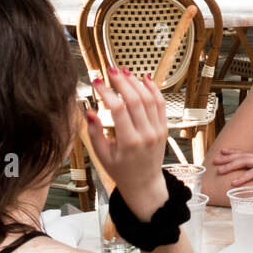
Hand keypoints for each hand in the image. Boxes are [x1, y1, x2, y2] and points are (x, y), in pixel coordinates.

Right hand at [88, 69, 169, 218]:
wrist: (144, 183)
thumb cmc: (120, 170)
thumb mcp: (102, 155)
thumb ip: (94, 133)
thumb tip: (89, 111)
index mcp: (129, 142)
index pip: (118, 110)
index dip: (106, 93)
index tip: (96, 82)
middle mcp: (146, 134)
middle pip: (135, 100)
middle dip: (122, 82)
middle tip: (110, 70)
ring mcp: (157, 130)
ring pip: (149, 99)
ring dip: (136, 82)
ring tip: (124, 71)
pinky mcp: (164, 128)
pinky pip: (161, 104)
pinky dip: (154, 89)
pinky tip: (144, 79)